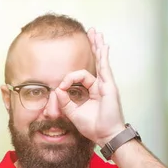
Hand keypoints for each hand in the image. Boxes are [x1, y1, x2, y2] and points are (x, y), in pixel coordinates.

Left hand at [55, 28, 125, 146]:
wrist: (105, 134)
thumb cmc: (93, 126)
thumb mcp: (73, 113)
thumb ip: (64, 101)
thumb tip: (57, 89)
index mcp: (92, 92)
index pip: (79, 77)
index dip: (67, 80)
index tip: (60, 88)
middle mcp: (100, 86)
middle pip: (96, 62)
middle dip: (93, 47)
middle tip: (91, 33)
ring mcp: (106, 84)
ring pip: (101, 61)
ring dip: (97, 46)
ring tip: (96, 33)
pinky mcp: (109, 86)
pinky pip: (105, 67)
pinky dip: (104, 55)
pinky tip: (103, 45)